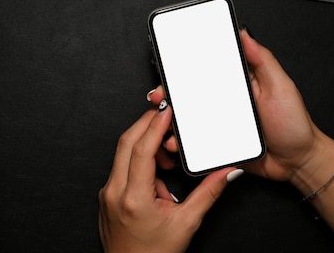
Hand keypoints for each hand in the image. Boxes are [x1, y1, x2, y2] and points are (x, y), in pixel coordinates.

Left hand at [98, 104, 240, 252]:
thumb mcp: (186, 223)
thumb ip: (208, 193)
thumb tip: (226, 172)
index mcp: (134, 198)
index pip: (142, 149)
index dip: (155, 125)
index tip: (167, 110)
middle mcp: (114, 192)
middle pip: (126, 143)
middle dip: (147, 126)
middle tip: (167, 120)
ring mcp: (107, 193)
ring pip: (122, 154)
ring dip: (145, 148)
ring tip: (167, 165)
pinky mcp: (106, 196)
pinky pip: (121, 168)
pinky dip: (138, 163)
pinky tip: (155, 178)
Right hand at [148, 29, 321, 181]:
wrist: (298, 163)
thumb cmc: (295, 125)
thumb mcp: (281, 86)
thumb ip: (262, 60)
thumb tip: (244, 34)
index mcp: (240, 82)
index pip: (209, 70)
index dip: (187, 67)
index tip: (170, 67)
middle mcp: (227, 101)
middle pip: (193, 94)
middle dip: (171, 94)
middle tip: (160, 97)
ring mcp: (221, 123)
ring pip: (190, 118)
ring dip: (174, 120)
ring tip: (166, 123)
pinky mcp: (219, 144)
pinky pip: (196, 142)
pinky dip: (183, 142)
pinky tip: (177, 142)